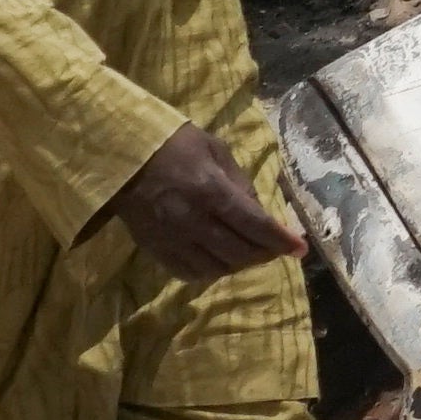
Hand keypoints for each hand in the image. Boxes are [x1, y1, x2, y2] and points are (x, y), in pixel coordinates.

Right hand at [97, 121, 304, 282]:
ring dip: (239, 264)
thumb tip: (259, 211)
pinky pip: (190, 274)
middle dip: (265, 253)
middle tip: (276, 248)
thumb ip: (239, 182)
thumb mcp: (214, 150)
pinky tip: (219, 259)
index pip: (254, 224)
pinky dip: (211, 271)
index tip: (301, 247)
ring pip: (217, 269)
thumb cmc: (173, 145)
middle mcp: (192, 221)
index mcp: (210, 191)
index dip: (281, 239)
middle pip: (239, 252)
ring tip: (249, 252)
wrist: (119, 158)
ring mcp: (172, 240)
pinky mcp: (156, 251)